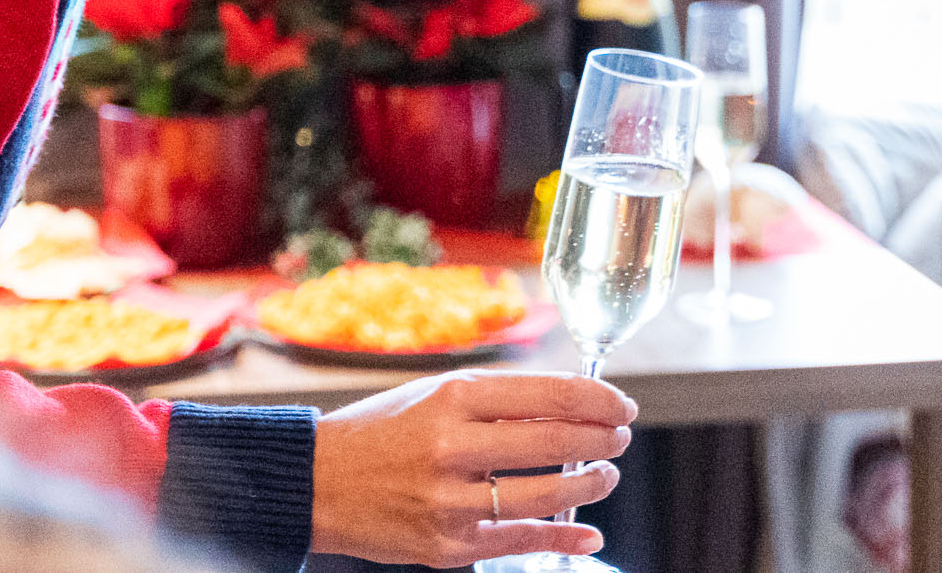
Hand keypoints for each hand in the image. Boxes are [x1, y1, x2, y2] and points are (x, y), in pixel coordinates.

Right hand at [310, 370, 634, 566]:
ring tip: (605, 475)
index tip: (621, 404)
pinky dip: (562, 536)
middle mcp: (454, 447)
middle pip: (556, 442)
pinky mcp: (448, 546)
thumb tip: (573, 404)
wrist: (320, 482)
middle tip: (620, 437)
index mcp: (454, 397)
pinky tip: (587, 531)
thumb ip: (499, 399)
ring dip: (589, 485)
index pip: (551, 395)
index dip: (599, 400)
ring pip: (545, 494)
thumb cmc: (385, 431)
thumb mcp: (436, 394)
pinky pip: (520, 541)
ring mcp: (451, 501)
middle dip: (603, 440)